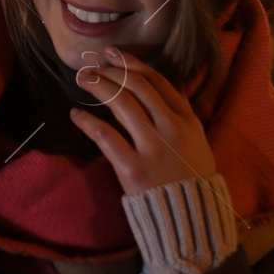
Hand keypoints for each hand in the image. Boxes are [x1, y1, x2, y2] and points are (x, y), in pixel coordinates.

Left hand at [69, 46, 216, 195]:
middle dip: (110, 71)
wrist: (192, 219)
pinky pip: (105, 136)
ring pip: (120, 103)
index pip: (156, 81)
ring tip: (83, 79)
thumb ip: (181, 112)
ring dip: (98, 86)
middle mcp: (170, 128)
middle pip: (136, 86)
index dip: (132, 63)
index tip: (113, 54)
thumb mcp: (197, 140)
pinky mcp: (133, 169)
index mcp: (187, 119)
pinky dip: (87, 121)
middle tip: (91, 67)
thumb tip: (166, 83)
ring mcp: (152, 148)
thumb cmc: (192, 178)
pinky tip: (76, 114)